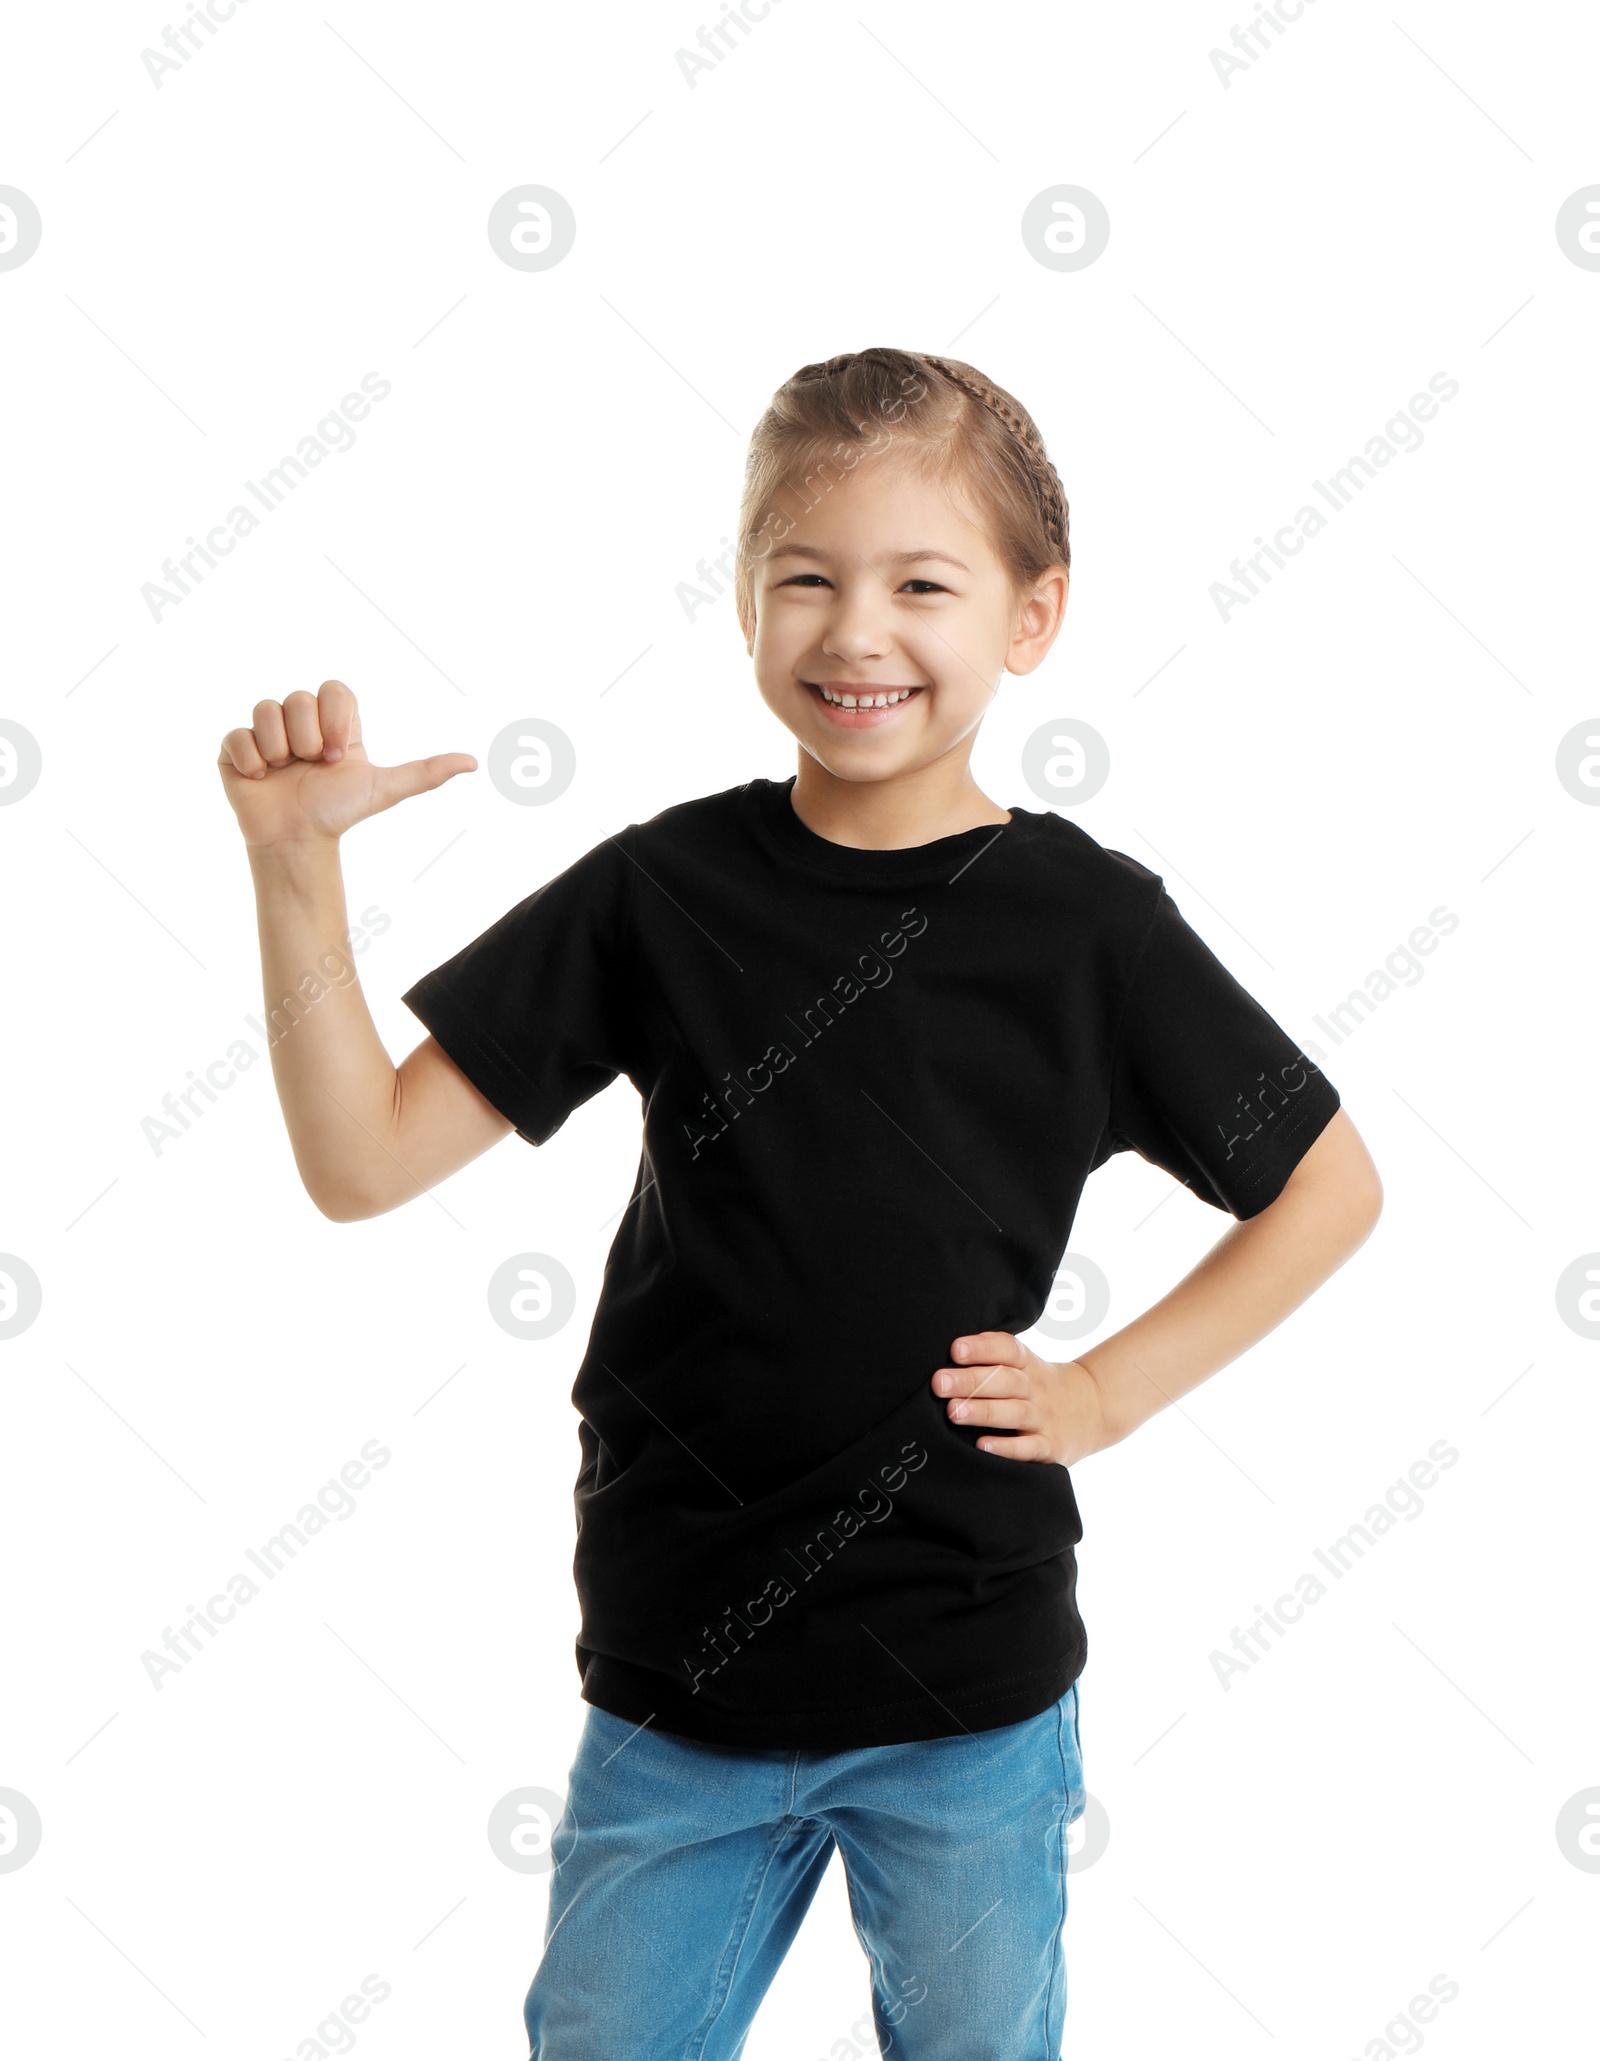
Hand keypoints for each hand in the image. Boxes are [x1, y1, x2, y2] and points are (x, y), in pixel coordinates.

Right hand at [217, 679, 475, 848]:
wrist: (298, 841)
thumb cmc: (340, 813)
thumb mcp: (384, 789)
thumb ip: (426, 773)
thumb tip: (474, 763)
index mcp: (334, 721)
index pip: (333, 689)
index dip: (335, 719)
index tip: (339, 755)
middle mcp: (299, 720)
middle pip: (297, 698)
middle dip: (309, 740)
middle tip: (311, 767)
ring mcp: (266, 732)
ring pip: (265, 710)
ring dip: (279, 749)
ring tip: (285, 773)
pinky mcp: (235, 748)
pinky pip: (237, 734)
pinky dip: (251, 760)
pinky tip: (261, 779)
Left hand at [932, 1331, 1110, 1466]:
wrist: (1096, 1408)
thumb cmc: (1042, 1386)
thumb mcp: (1027, 1366)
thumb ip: (994, 1359)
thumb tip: (946, 1356)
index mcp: (1028, 1365)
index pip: (1008, 1349)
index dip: (982, 1347)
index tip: (955, 1349)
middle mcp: (1036, 1389)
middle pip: (1005, 1380)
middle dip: (970, 1381)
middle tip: (939, 1383)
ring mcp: (1044, 1418)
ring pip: (1014, 1413)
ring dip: (982, 1411)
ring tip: (952, 1412)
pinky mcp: (1051, 1447)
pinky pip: (1029, 1448)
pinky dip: (1006, 1448)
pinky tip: (983, 1446)